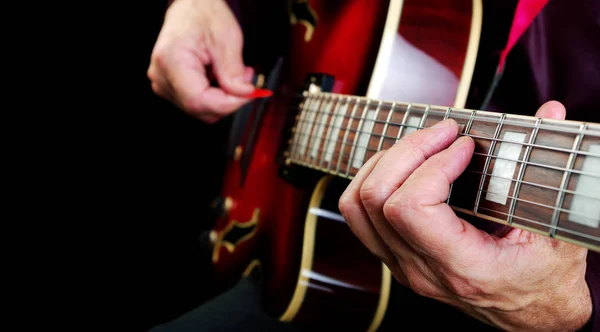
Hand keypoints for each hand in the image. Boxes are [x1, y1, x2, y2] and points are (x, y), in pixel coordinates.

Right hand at [147, 0, 254, 122]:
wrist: (191, 7)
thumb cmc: (204, 15)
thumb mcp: (226, 39)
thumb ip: (234, 71)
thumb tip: (243, 94)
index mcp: (172, 61)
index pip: (199, 101)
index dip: (228, 103)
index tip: (249, 94)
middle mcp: (162, 76)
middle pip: (199, 109)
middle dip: (228, 100)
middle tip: (245, 79)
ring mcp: (163, 83)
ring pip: (200, 109)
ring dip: (223, 97)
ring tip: (233, 73)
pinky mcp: (170, 86)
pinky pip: (196, 102)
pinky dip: (214, 95)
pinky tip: (221, 77)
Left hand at [339, 101, 591, 330]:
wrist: (533, 315)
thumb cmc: (546, 278)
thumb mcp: (557, 230)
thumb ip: (548, 173)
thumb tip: (548, 113)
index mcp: (463, 268)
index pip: (411, 208)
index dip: (432, 164)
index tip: (464, 145)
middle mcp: (421, 270)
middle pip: (378, 199)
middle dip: (408, 151)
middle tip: (444, 132)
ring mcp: (402, 266)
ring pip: (357, 206)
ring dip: (383, 163)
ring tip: (420, 144)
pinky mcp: (395, 258)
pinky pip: (360, 217)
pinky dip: (372, 180)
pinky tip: (402, 165)